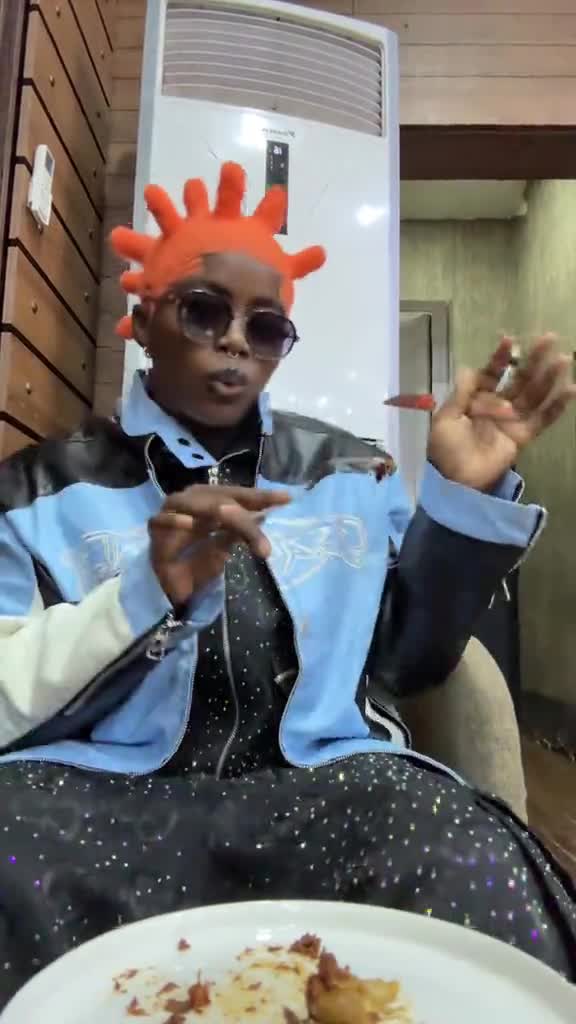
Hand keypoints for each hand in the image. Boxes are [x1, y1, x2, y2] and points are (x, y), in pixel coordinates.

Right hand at [149, 485, 290, 605]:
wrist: (172, 590)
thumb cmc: (198, 564)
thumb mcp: (225, 547)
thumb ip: (240, 531)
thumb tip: (264, 513)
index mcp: (208, 502)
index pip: (236, 494)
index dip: (259, 495)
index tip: (285, 498)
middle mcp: (190, 502)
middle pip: (217, 498)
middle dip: (241, 508)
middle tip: (264, 515)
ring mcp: (170, 513)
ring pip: (192, 504)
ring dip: (213, 509)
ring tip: (232, 514)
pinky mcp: (154, 531)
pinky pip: (162, 521)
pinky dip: (175, 521)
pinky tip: (189, 524)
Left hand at [428, 335, 575, 491]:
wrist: (455, 481)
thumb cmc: (446, 449)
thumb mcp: (447, 419)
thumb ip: (462, 393)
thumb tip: (470, 368)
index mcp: (476, 398)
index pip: (491, 372)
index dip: (500, 357)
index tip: (509, 339)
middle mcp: (497, 404)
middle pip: (518, 378)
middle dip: (533, 359)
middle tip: (550, 338)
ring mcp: (512, 420)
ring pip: (534, 394)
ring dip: (549, 377)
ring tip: (564, 360)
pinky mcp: (523, 436)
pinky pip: (542, 419)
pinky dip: (556, 406)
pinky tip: (571, 389)